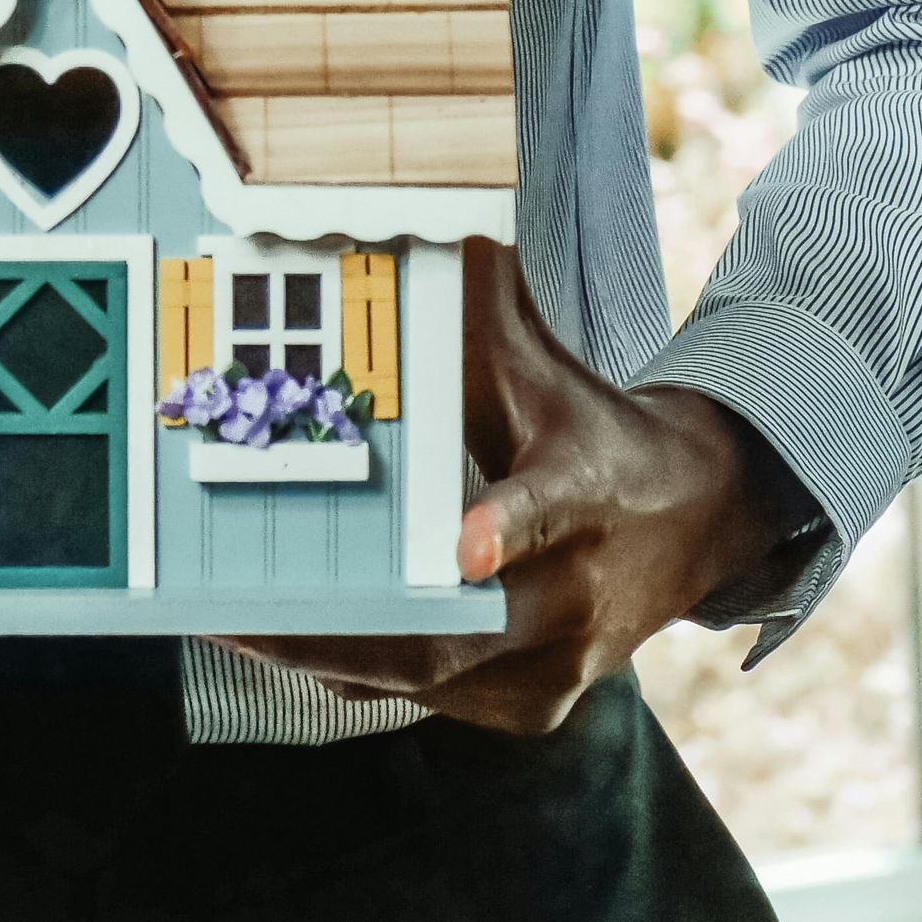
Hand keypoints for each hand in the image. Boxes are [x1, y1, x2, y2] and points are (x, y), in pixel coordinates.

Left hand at [229, 235, 809, 734]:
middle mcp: (581, 594)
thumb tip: (406, 216)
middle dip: (341, 631)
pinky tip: (278, 641)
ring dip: (325, 656)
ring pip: (429, 680)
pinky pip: (430, 696)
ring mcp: (559, 666)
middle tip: (238, 614)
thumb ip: (476, 307)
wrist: (697, 522)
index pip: (552, 508)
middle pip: (462, 636)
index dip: (505, 527)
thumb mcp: (545, 364)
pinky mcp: (532, 705)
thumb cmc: (589, 428)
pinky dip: (355, 668)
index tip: (465, 546)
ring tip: (224, 625)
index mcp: (589, 490)